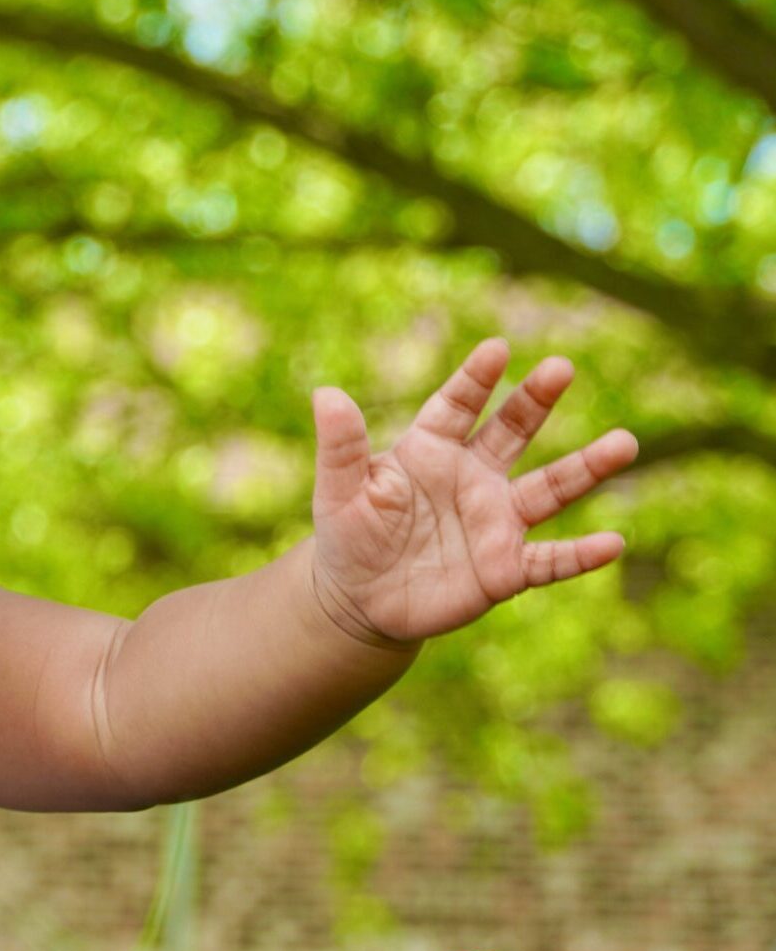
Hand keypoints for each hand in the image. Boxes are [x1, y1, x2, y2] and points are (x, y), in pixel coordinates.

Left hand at [306, 336, 638, 647]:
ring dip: (586, 468)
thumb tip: (325, 393)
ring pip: (550, 489)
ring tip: (624, 443)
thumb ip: (341, 446)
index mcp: (431, 451)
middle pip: (512, 431)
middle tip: (562, 368)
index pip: (457, 406)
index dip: (475, 380)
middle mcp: (473, 478)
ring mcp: (495, 522)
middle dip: (536, 401)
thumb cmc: (350, 537)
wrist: (359, 601)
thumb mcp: (339, 492)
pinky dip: (579, 556)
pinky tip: (613, 544)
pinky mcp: (504, 569)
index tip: (496, 350)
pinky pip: (549, 560)